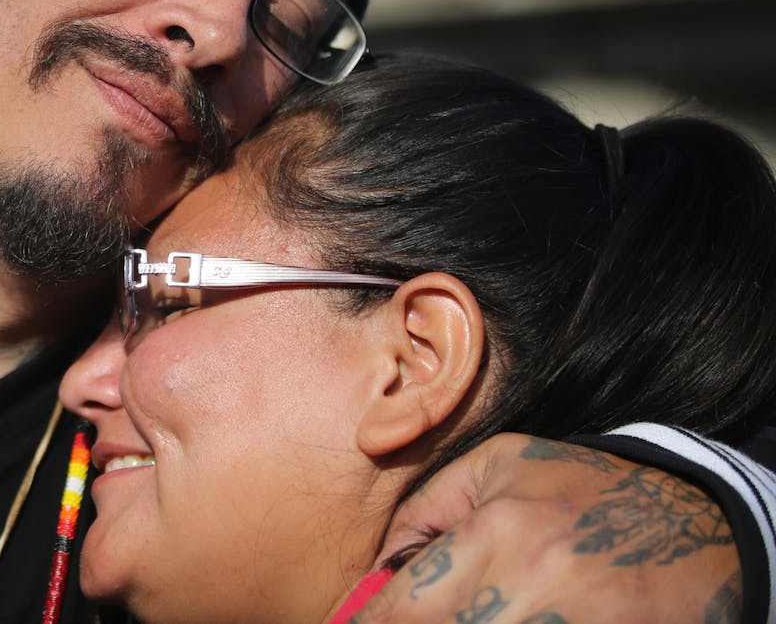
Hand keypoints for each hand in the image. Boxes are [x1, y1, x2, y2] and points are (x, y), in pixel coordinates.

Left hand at [351, 433, 742, 622]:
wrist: (700, 522)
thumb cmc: (582, 489)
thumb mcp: (499, 468)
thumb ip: (425, 512)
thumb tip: (375, 572)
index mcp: (500, 533)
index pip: (402, 609)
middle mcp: (534, 586)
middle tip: (394, 622)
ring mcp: (575, 623)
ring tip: (466, 613)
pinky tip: (498, 621)